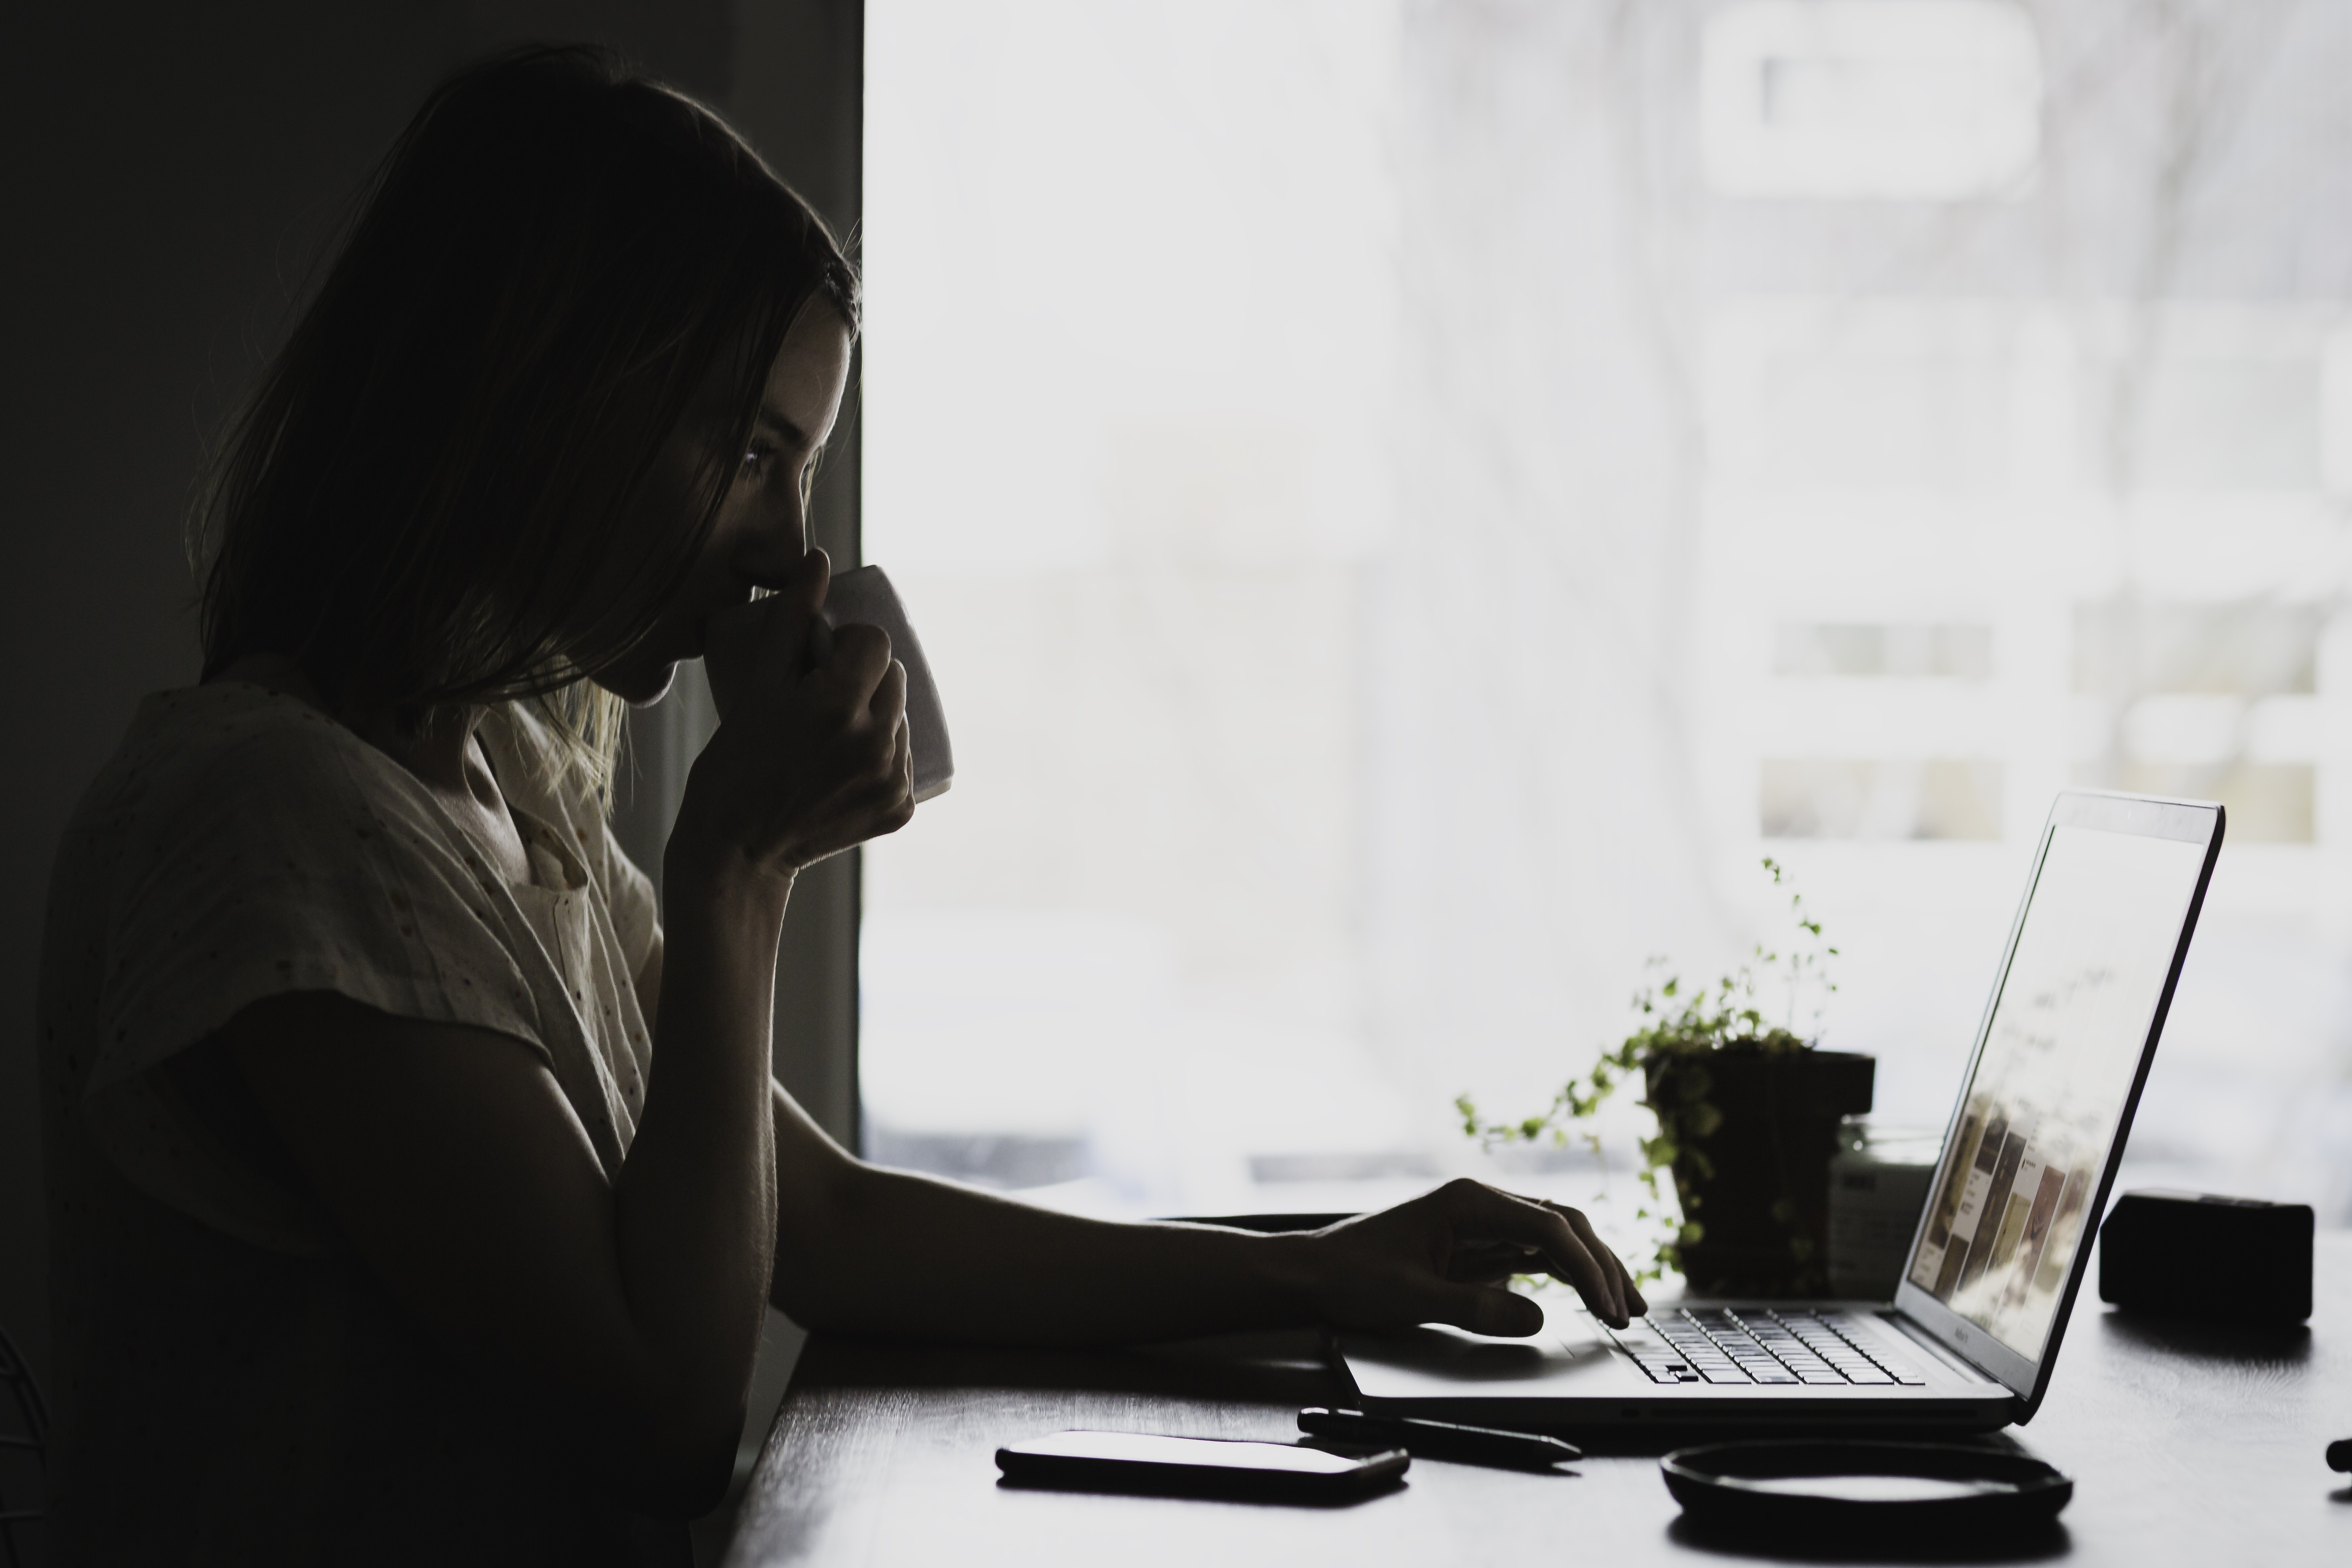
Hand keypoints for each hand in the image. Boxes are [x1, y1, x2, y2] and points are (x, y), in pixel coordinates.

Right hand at [679, 550, 914, 878]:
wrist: (737, 850)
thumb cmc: (734, 764)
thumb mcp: (756, 686)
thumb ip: (789, 620)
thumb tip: (820, 560)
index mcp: (837, 707)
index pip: (876, 642)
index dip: (849, 645)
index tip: (821, 662)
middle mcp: (876, 744)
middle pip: (894, 678)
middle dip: (864, 679)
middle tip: (821, 700)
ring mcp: (892, 781)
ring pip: (901, 718)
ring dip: (875, 715)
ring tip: (829, 736)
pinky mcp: (900, 809)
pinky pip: (903, 759)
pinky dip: (881, 756)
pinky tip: (844, 767)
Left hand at [1298, 1178, 1645, 1335]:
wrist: (1313, 1273)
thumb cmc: (1352, 1277)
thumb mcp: (1411, 1298)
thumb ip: (1475, 1307)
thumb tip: (1537, 1316)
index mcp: (1468, 1202)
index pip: (1548, 1227)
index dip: (1586, 1267)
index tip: (1608, 1305)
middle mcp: (1481, 1204)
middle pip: (1562, 1225)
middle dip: (1602, 1265)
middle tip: (1631, 1311)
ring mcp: (1482, 1224)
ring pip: (1555, 1238)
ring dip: (1592, 1269)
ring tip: (1625, 1307)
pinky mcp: (1479, 1246)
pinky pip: (1535, 1254)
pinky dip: (1566, 1275)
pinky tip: (1589, 1297)